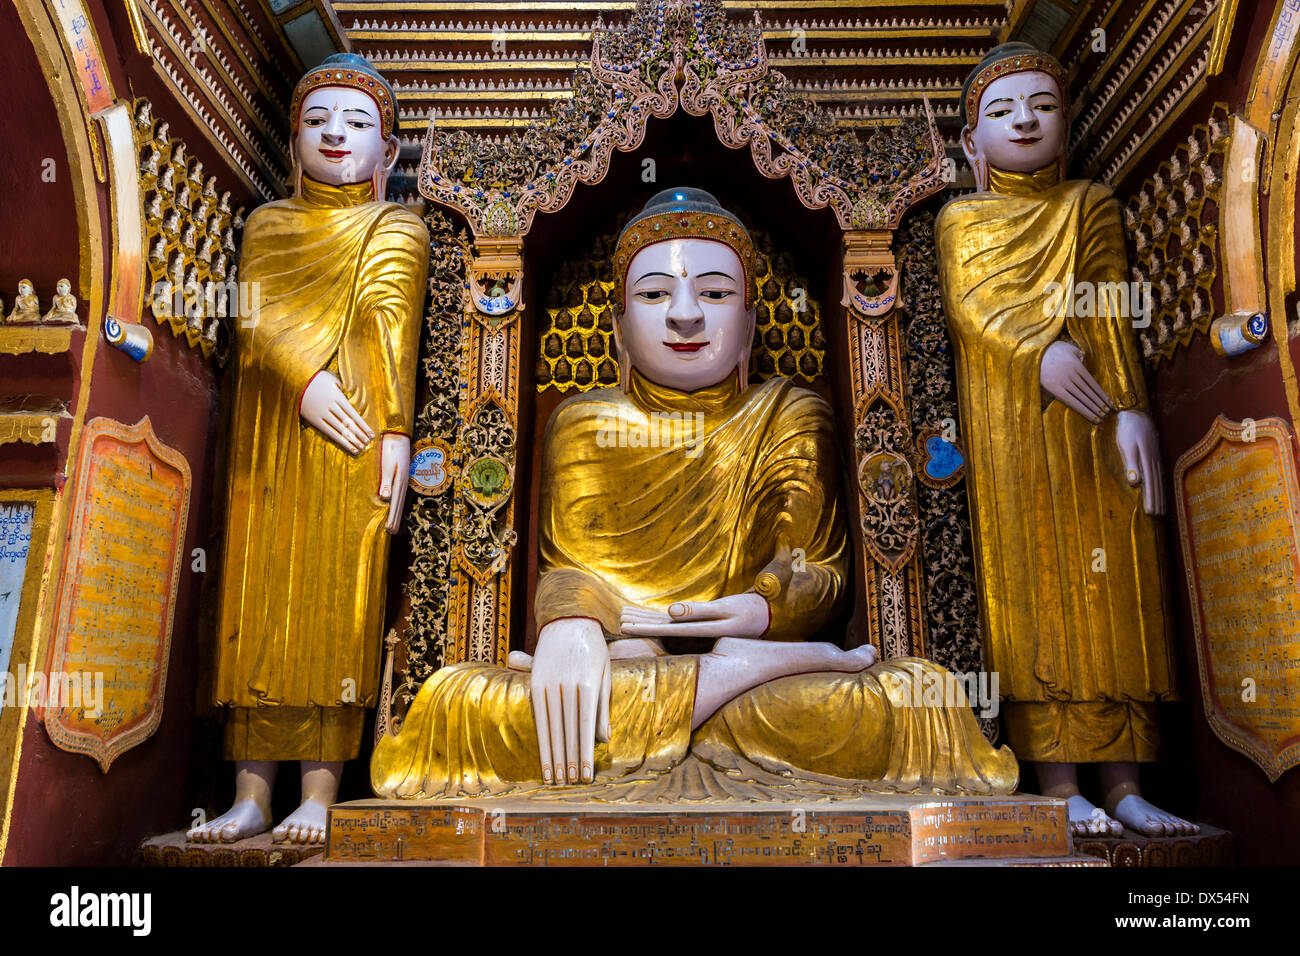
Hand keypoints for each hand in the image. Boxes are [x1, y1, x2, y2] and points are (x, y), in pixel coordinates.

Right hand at [300, 371, 373, 454]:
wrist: (293, 380)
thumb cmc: (314, 378)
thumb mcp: (331, 379)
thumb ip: (340, 388)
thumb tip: (345, 395)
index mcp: (337, 397)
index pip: (353, 414)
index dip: (363, 425)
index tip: (371, 433)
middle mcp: (330, 406)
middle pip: (348, 423)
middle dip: (359, 434)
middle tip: (367, 443)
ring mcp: (322, 414)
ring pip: (339, 429)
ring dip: (350, 439)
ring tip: (359, 448)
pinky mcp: (314, 419)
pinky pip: (328, 432)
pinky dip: (339, 439)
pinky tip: (346, 446)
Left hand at [378, 434, 410, 533]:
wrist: (397, 435)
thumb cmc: (390, 449)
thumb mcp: (387, 465)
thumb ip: (386, 482)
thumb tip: (386, 498)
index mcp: (400, 481)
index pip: (395, 503)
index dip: (392, 517)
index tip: (389, 529)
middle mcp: (403, 482)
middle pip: (399, 504)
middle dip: (395, 518)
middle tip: (392, 531)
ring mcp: (404, 478)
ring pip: (400, 499)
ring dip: (397, 512)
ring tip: (394, 523)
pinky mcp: (401, 474)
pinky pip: (400, 493)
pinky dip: (397, 502)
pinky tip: (395, 504)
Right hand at [515, 618, 610, 784]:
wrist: (568, 619)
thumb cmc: (593, 649)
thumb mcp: (606, 674)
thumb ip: (603, 707)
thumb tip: (604, 740)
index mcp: (589, 685)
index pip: (586, 728)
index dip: (584, 754)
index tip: (585, 776)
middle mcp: (567, 686)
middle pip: (567, 732)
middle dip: (569, 761)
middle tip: (571, 784)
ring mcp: (549, 684)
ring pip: (551, 728)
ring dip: (553, 756)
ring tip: (555, 779)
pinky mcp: (536, 683)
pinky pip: (539, 716)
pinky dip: (542, 739)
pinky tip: (544, 756)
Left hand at [619, 593, 768, 638]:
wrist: (766, 618)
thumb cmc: (747, 611)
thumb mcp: (725, 610)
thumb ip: (698, 611)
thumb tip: (670, 611)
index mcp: (696, 634)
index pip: (662, 631)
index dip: (642, 628)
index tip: (623, 625)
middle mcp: (693, 637)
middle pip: (659, 631)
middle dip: (638, 625)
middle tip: (617, 620)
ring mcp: (697, 634)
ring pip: (665, 627)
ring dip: (646, 621)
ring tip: (625, 615)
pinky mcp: (701, 629)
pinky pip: (675, 624)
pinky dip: (659, 619)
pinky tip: (649, 616)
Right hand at [1040, 341, 1113, 423]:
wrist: (1032, 354)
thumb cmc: (1051, 350)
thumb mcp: (1068, 348)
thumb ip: (1078, 354)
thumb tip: (1084, 360)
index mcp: (1077, 365)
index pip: (1093, 383)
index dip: (1102, 394)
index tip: (1110, 403)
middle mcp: (1073, 375)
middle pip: (1089, 392)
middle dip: (1100, 403)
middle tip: (1108, 413)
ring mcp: (1064, 382)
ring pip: (1082, 398)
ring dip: (1093, 408)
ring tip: (1101, 417)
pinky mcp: (1055, 389)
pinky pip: (1071, 401)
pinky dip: (1082, 409)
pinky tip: (1089, 416)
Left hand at [1115, 410, 1164, 515]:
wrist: (1135, 412)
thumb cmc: (1127, 429)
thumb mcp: (1126, 446)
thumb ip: (1131, 464)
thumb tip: (1135, 483)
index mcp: (1147, 460)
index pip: (1150, 484)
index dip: (1151, 499)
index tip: (1152, 513)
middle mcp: (1154, 460)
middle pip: (1156, 484)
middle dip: (1157, 500)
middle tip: (1158, 515)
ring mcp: (1155, 456)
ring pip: (1159, 479)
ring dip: (1160, 494)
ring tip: (1161, 507)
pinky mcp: (1154, 453)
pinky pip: (1158, 472)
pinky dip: (1160, 483)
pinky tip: (1160, 488)